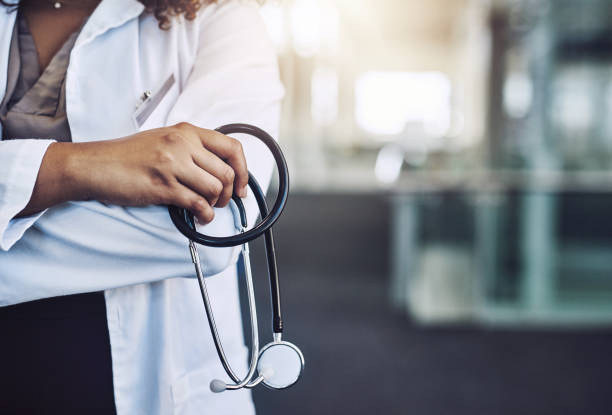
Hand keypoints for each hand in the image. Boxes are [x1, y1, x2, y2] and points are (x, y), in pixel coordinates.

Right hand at [24, 122, 248, 223]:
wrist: (94, 165)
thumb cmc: (127, 155)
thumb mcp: (163, 139)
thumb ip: (191, 149)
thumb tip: (219, 169)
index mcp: (186, 131)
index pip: (231, 147)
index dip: (243, 169)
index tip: (242, 185)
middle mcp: (182, 144)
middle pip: (226, 172)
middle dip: (229, 193)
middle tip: (221, 201)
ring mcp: (172, 165)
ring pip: (215, 188)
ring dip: (216, 204)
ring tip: (207, 208)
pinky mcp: (163, 186)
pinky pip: (197, 203)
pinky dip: (204, 215)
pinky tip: (199, 217)